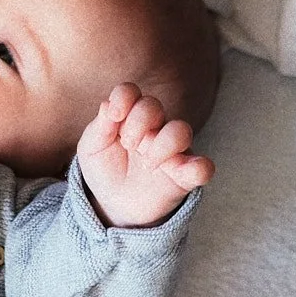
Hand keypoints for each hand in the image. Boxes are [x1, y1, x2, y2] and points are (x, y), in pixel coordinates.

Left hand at [78, 83, 213, 227]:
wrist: (114, 204)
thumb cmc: (105, 168)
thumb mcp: (92, 148)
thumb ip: (99, 127)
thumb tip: (107, 105)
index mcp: (128, 116)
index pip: (130, 92)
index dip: (123, 97)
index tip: (114, 116)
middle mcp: (153, 127)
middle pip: (153, 106)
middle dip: (137, 122)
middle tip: (127, 144)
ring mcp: (171, 150)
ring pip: (180, 130)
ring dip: (161, 144)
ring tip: (146, 164)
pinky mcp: (184, 176)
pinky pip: (203, 167)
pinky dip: (198, 168)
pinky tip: (181, 172)